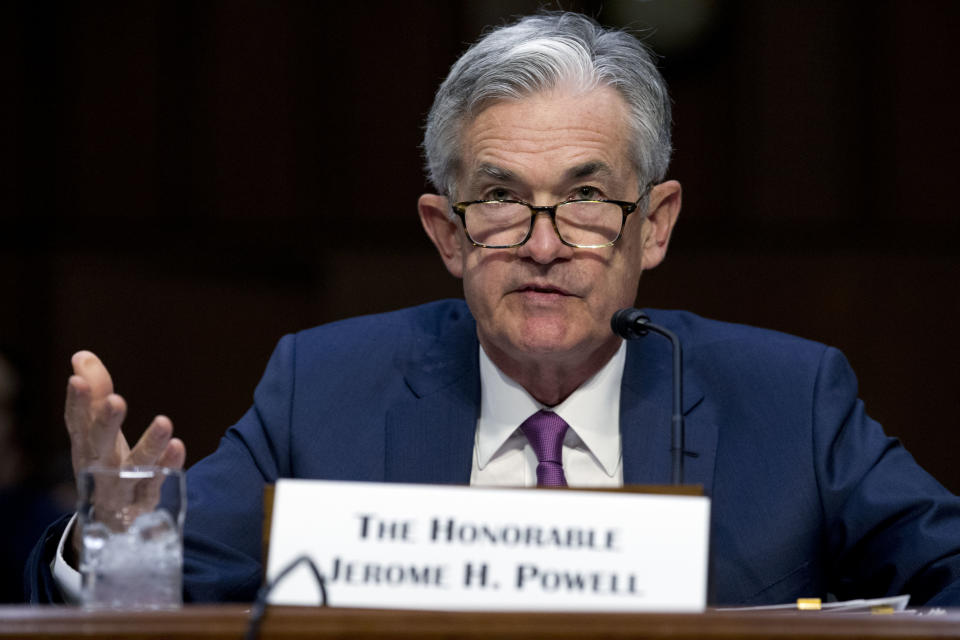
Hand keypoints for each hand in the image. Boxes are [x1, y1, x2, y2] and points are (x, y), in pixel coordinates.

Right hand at [65, 351, 185, 560]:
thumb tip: (82, 355)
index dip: (78, 402)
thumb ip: (95, 393)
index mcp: (85, 446)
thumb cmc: (104, 464)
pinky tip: (178, 447)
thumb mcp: (97, 431)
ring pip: (133, 468)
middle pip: (99, 445)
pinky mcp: (144, 504)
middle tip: (116, 401)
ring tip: (164, 421)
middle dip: (106, 423)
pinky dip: (168, 467)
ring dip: (149, 445)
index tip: (78, 379)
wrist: (108, 524)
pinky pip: (156, 485)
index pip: (77, 422)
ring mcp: (120, 488)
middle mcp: (98, 467)